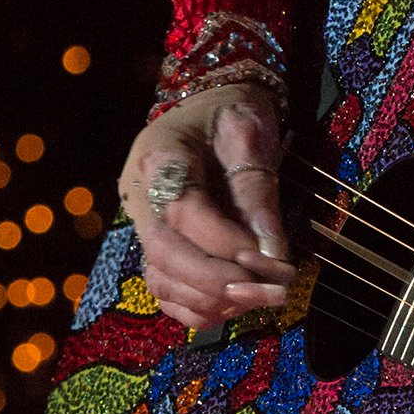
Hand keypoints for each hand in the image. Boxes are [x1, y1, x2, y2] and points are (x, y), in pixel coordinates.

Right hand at [116, 84, 296, 331]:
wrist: (210, 105)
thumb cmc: (232, 112)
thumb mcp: (250, 136)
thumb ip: (257, 189)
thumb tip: (272, 251)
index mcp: (160, 157)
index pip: (184, 212)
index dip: (225, 242)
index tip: (269, 259)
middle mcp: (141, 196)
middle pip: (163, 254)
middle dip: (217, 282)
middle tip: (272, 291)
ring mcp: (144, 225)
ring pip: (161, 280)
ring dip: (213, 300)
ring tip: (265, 296)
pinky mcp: (157, 246)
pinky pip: (166, 290)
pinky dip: (199, 308)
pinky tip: (239, 304)